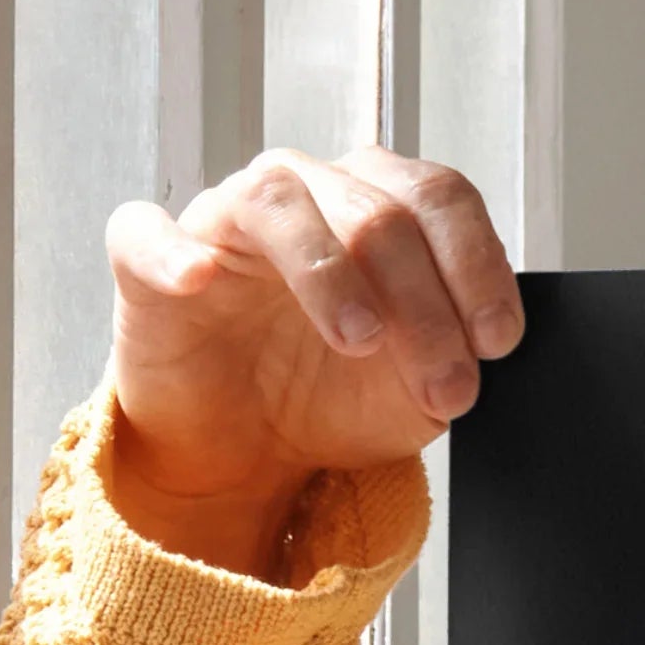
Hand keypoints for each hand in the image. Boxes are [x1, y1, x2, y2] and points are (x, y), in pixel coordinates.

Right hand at [102, 149, 522, 578]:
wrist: (246, 451)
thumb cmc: (330, 396)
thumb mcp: (416, 390)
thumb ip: (454, 356)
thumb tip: (482, 346)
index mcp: (378, 207)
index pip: (439, 198)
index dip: (477, 265)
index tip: (498, 340)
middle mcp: (306, 194)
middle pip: (376, 210)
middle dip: (424, 305)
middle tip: (444, 385)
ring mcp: (225, 220)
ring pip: (278, 201)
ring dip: (329, 273)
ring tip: (360, 340)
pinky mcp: (148, 260)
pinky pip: (146, 232)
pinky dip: (173, 251)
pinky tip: (200, 279)